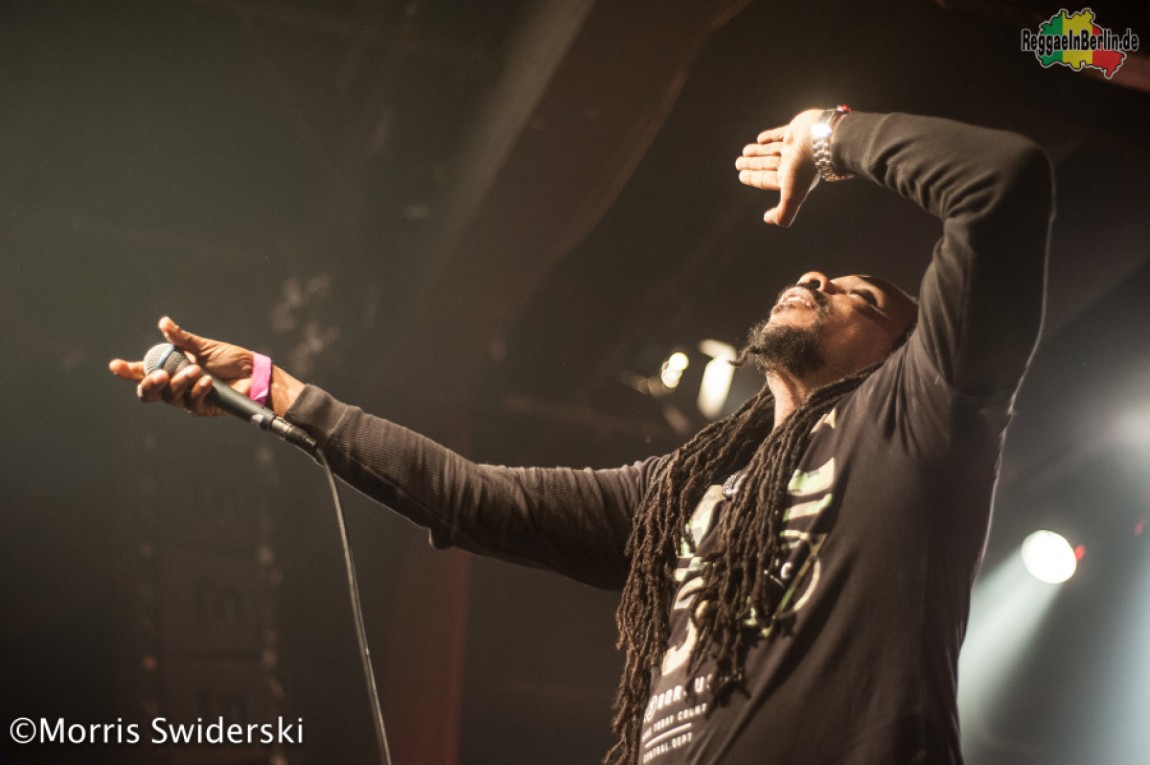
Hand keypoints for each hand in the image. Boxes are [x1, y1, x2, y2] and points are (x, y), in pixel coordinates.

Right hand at [109, 317, 255, 416]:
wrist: (254, 374)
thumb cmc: (230, 360)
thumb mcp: (204, 347)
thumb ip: (183, 340)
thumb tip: (163, 323)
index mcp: (172, 368)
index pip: (144, 371)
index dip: (128, 370)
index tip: (116, 365)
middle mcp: (176, 384)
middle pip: (149, 391)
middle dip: (149, 384)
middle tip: (159, 375)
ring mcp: (187, 397)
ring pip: (170, 397)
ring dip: (181, 382)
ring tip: (196, 370)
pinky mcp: (202, 407)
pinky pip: (191, 402)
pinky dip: (197, 390)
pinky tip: (207, 382)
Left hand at [735, 108, 822, 226]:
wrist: (822, 141)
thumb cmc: (805, 168)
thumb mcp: (791, 195)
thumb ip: (783, 213)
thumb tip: (768, 219)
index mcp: (791, 179)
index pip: (767, 179)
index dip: (754, 178)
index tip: (741, 175)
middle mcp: (793, 164)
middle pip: (768, 165)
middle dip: (753, 165)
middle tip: (738, 163)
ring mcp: (794, 147)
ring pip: (772, 151)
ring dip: (758, 152)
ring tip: (745, 151)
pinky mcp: (796, 131)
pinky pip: (780, 134)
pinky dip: (770, 137)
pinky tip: (760, 139)